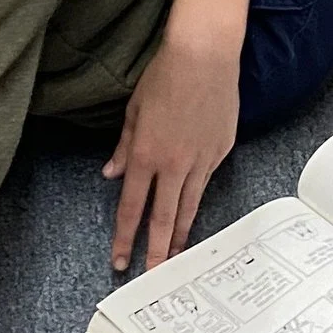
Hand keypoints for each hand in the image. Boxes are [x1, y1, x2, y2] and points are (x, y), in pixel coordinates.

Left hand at [104, 26, 240, 271]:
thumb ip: (123, 148)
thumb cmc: (164, 76)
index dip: (125, 238)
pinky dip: (197, 196)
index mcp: (145, 155)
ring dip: (179, 234)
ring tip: (176, 257)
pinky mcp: (220, 152)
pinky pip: (205, 180)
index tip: (121, 260)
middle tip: (153, 277)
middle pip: (162, 218)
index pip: (132, 208)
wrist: (205, 55)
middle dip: (155, 251)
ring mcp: (200, 160)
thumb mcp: (133, 111)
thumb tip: (112, 175)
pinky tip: (193, 209)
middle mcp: (173, 165)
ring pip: (188, 207)